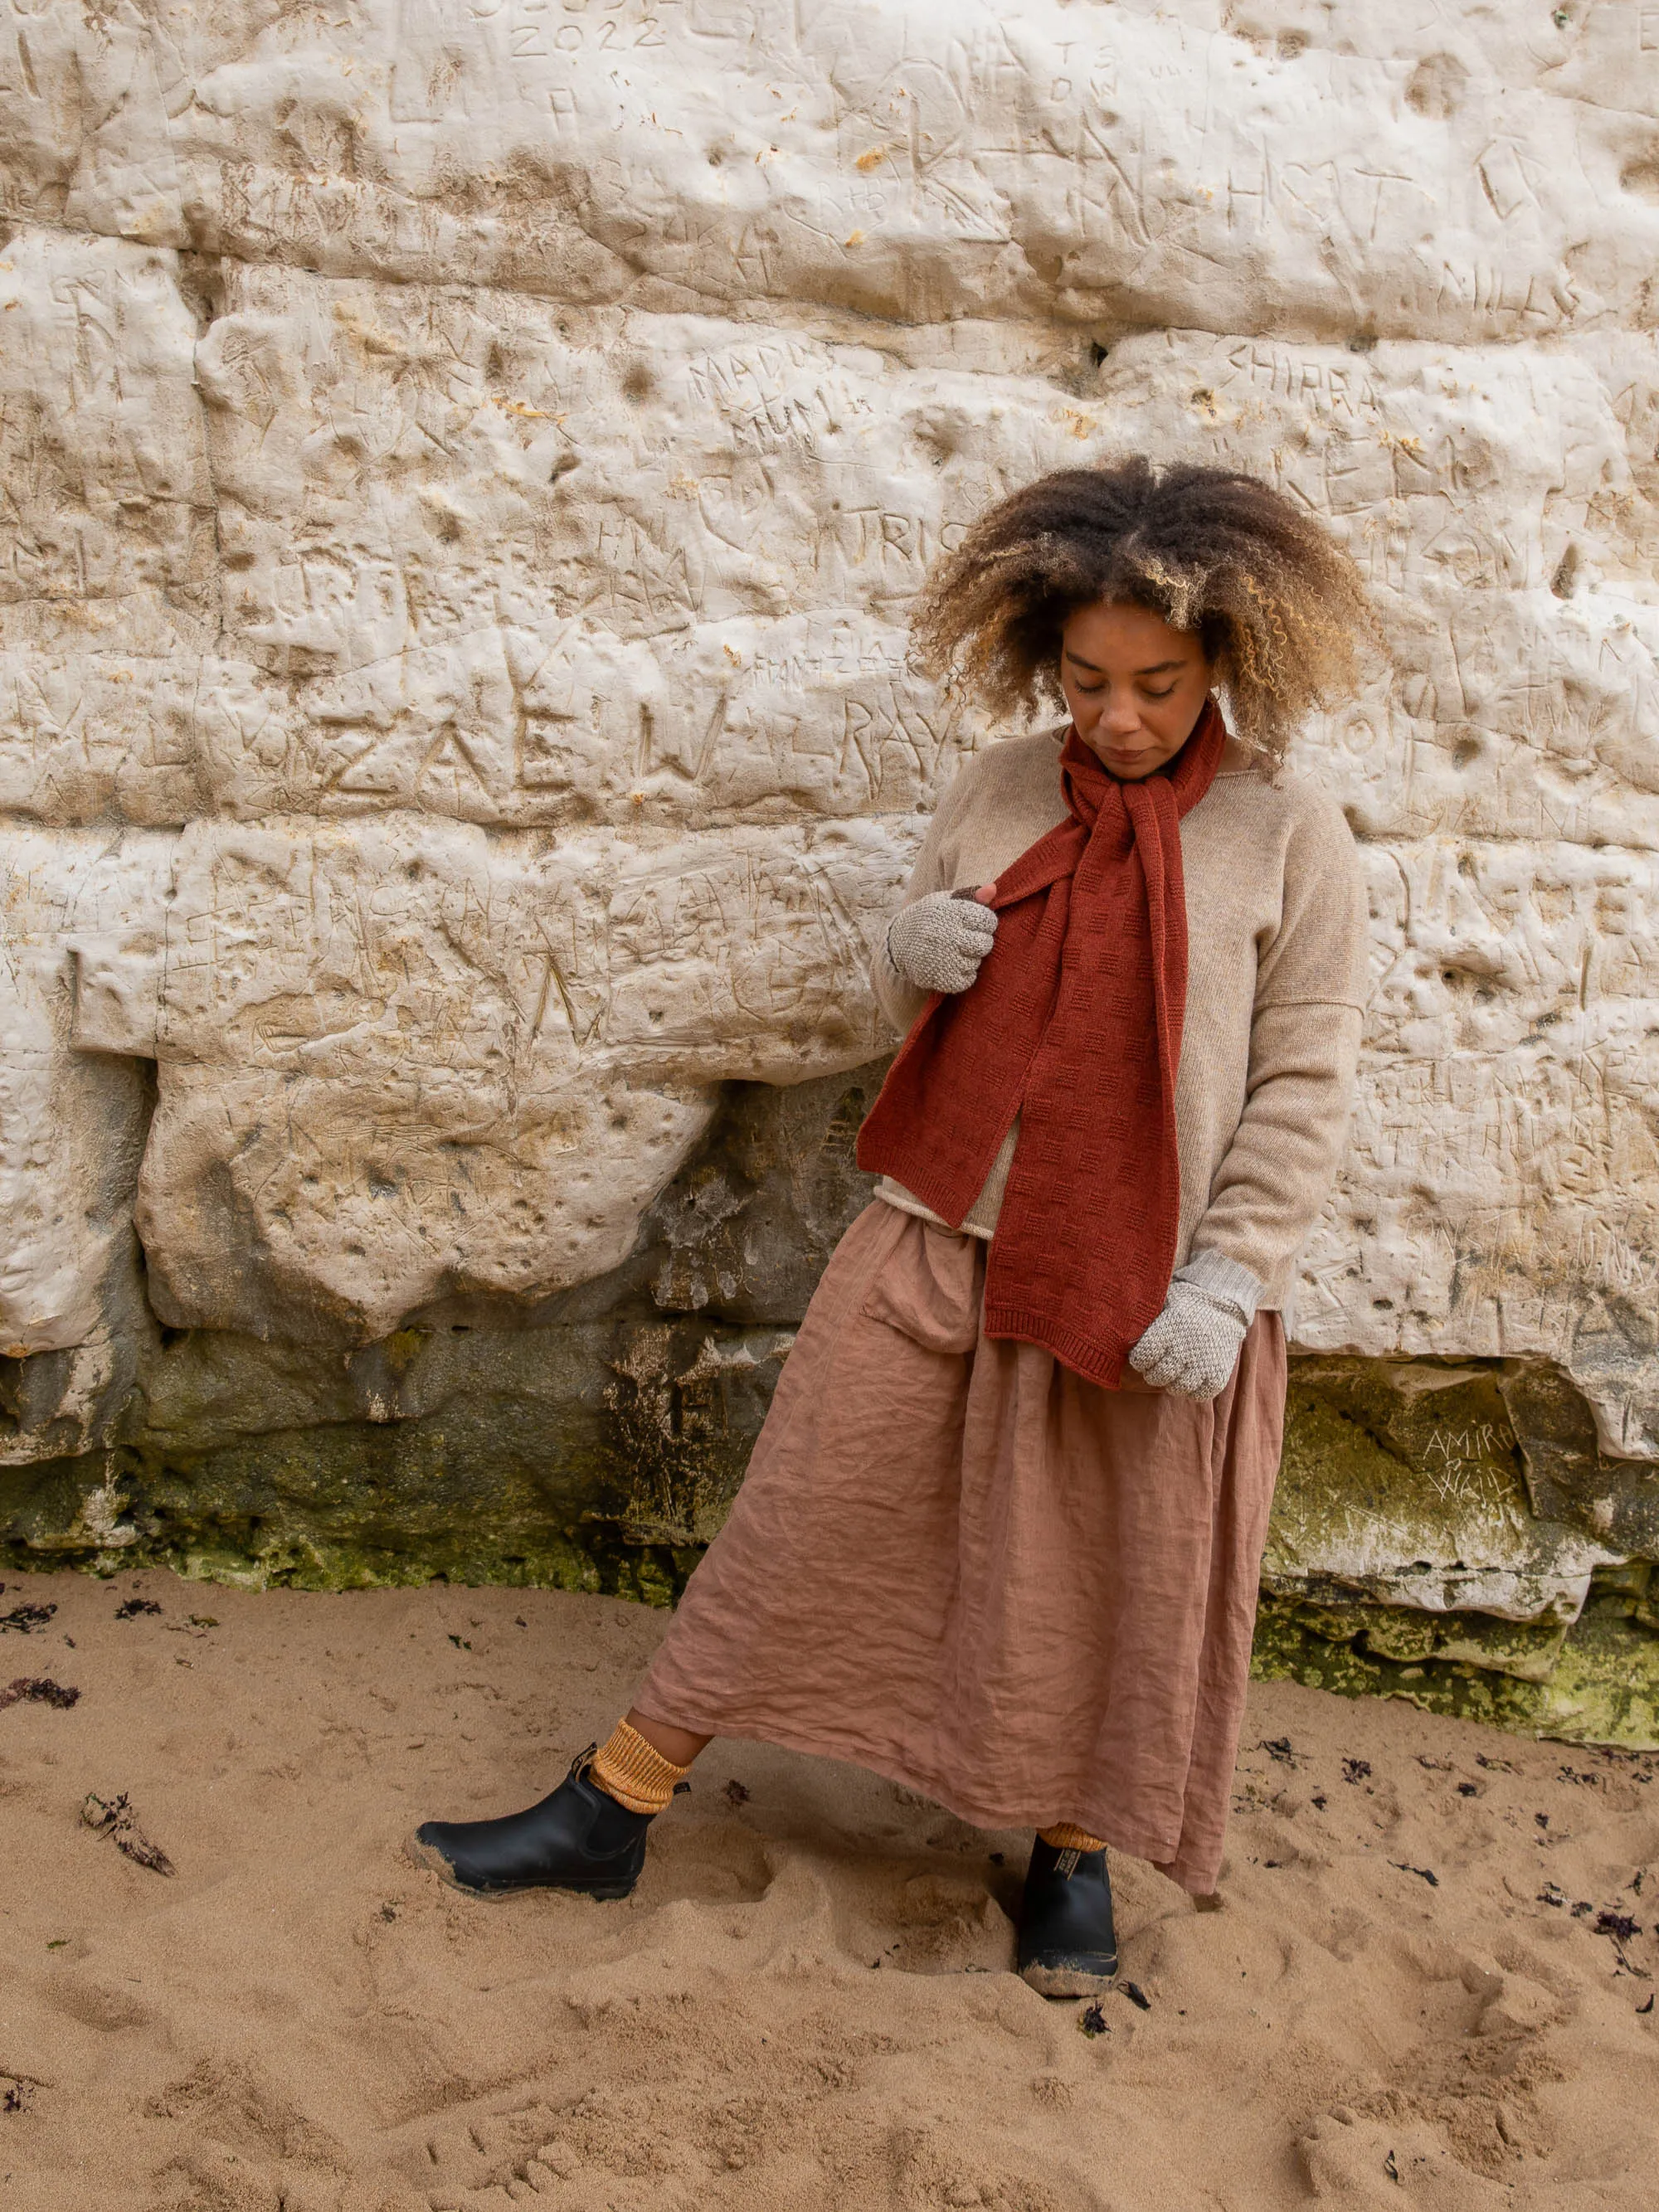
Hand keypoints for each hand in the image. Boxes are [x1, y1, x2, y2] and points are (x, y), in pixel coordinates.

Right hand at [887, 886, 998, 994]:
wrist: (898, 941)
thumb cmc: (930, 918)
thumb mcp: (946, 901)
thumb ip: (971, 895)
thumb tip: (993, 889)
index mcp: (950, 912)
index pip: (987, 919)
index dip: (986, 922)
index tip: (977, 923)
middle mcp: (947, 934)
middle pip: (984, 944)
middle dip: (981, 942)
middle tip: (968, 940)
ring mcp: (944, 958)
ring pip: (976, 962)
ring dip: (970, 959)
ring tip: (956, 952)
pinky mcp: (941, 978)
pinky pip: (967, 980)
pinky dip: (964, 975)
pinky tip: (954, 966)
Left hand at [1128, 1253, 1263, 1399]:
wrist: (1225, 1303)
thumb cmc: (1189, 1302)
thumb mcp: (1165, 1301)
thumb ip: (1147, 1318)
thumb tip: (1123, 1332)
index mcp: (1167, 1332)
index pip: (1141, 1359)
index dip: (1138, 1360)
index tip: (1142, 1356)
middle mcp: (1182, 1350)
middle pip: (1156, 1376)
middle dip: (1152, 1373)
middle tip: (1157, 1366)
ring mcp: (1202, 1364)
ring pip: (1177, 1388)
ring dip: (1172, 1383)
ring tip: (1175, 1372)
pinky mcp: (1218, 1374)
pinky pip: (1199, 1395)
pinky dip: (1193, 1390)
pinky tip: (1192, 1378)